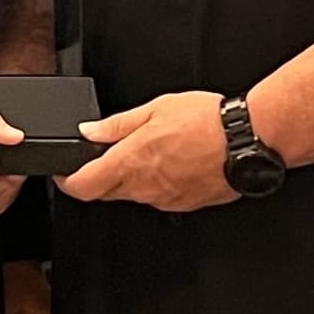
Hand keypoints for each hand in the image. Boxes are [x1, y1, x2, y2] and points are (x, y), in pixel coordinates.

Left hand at [56, 91, 238, 212]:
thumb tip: (88, 131)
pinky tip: (171, 163)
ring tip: (148, 151)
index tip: (65, 171)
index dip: (67, 181)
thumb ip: (116, 125)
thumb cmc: (206, 121)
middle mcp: (144, 187)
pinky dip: (155, 184)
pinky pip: (158, 198)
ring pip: (132, 195)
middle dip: (97, 178)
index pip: (83, 186)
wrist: (248, 140)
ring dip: (129, 180)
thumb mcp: (154, 109)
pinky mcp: (185, 205)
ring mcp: (164, 199)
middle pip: (104, 193)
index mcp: (130, 162)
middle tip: (104, 156)